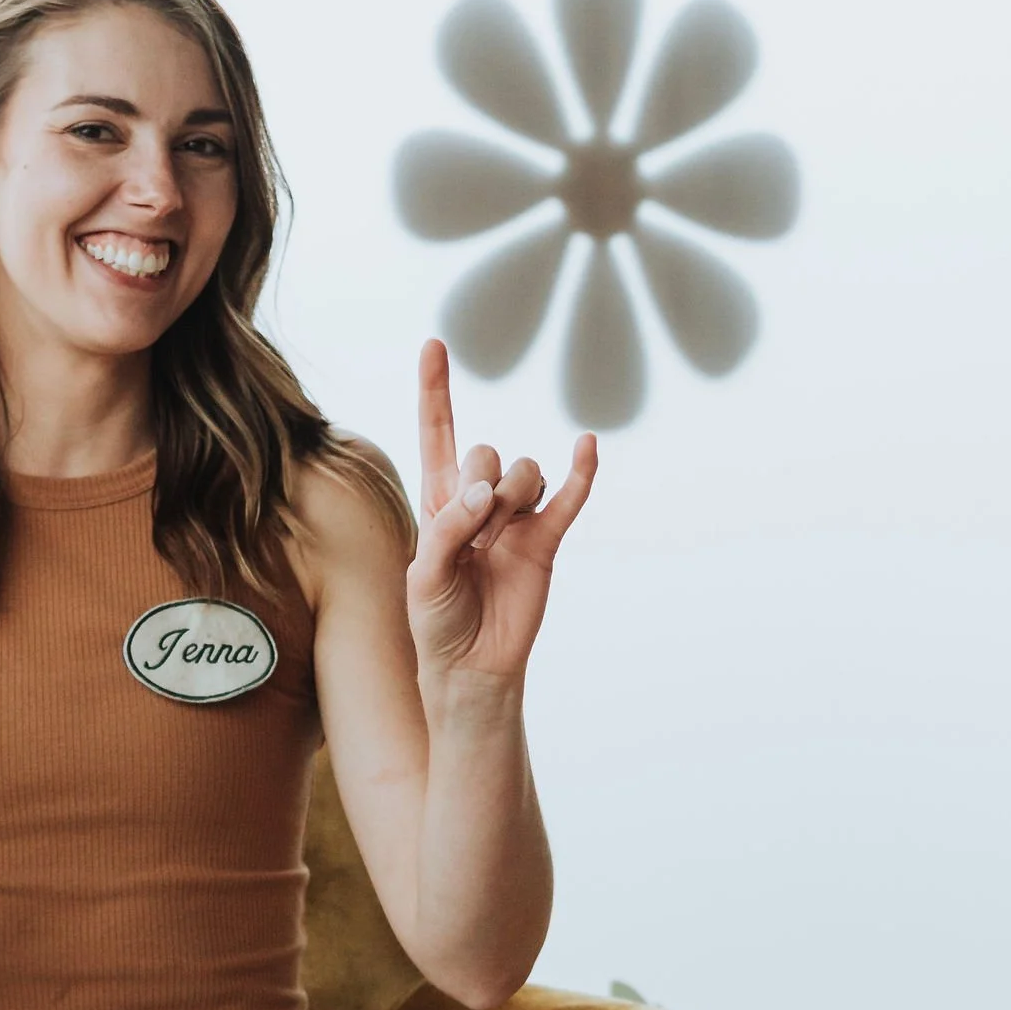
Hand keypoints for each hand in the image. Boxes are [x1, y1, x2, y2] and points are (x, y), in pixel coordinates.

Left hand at [406, 339, 595, 691]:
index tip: (433, 344)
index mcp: (439, 500)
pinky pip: (569, 497)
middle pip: (488, 453)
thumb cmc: (436, 620)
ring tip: (495, 544)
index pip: (438, 432)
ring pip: (525, 472)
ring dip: (512, 499)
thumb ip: (448, 526)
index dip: (436, 390)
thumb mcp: (423, 574)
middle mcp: (479, 501)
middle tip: (473, 535)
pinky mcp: (546, 540)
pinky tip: (587, 445)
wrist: (471, 666)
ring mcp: (516, 518)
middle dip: (481, 487)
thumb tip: (487, 491)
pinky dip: (581, 472)